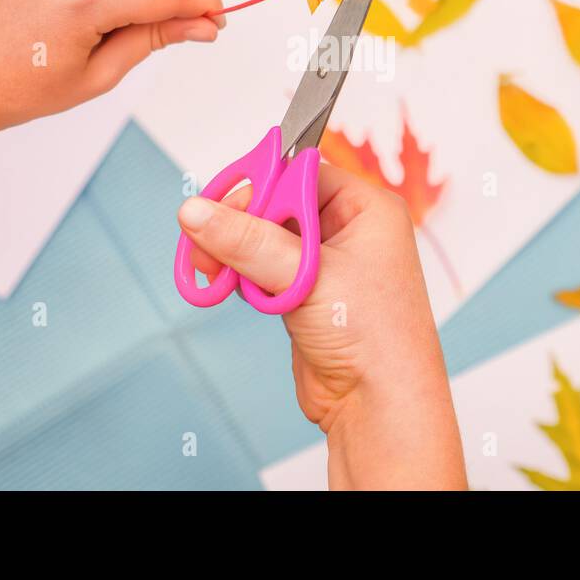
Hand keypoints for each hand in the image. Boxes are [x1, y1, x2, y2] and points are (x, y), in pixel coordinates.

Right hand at [177, 164, 466, 489]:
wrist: (379, 408)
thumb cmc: (377, 340)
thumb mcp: (308, 277)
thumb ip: (250, 242)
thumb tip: (199, 212)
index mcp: (366, 208)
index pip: (299, 172)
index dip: (259, 185)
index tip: (218, 202)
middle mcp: (348, 229)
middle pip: (275, 204)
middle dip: (239, 225)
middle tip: (205, 245)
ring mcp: (325, 262)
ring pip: (262, 237)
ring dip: (235, 254)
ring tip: (217, 274)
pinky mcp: (303, 292)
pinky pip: (260, 267)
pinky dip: (242, 276)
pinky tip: (231, 288)